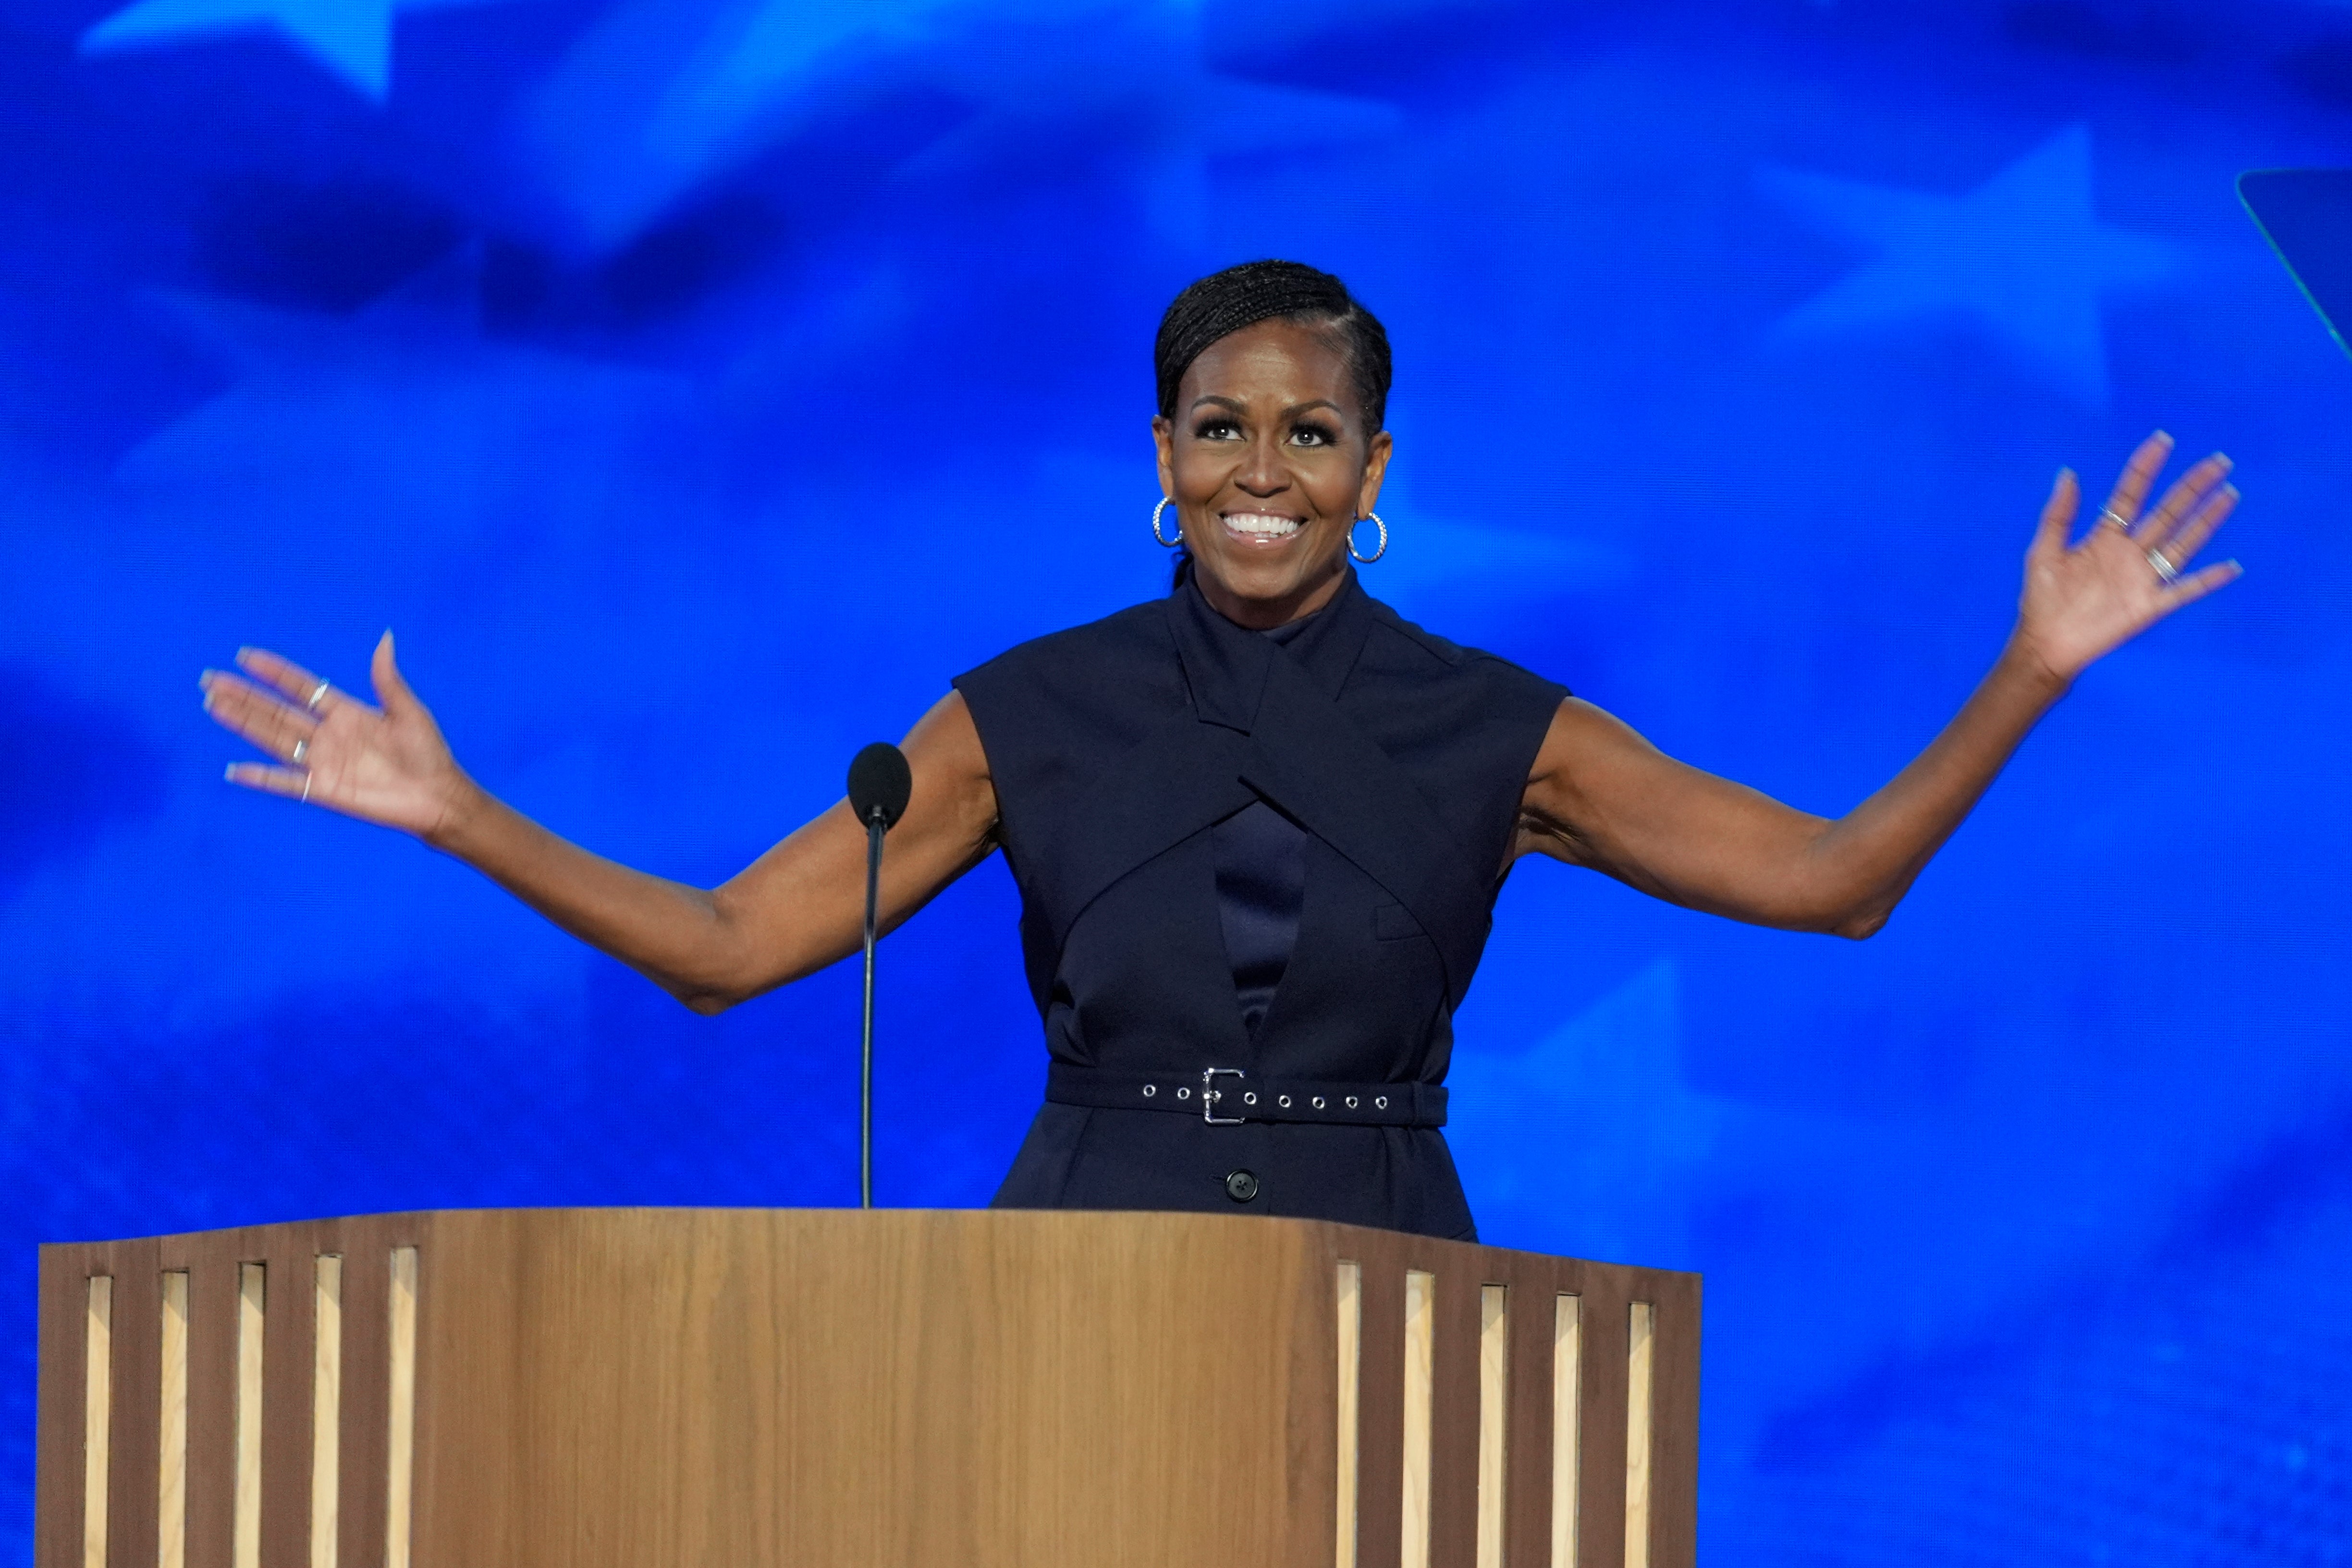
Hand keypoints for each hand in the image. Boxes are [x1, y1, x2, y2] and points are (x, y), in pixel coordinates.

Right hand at [200, 632, 473, 839]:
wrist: (438, 795)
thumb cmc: (428, 753)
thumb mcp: (409, 710)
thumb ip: (387, 678)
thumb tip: (386, 636)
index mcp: (347, 712)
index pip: (301, 687)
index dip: (274, 672)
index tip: (245, 655)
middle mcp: (328, 735)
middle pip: (276, 711)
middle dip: (244, 696)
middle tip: (209, 680)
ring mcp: (324, 762)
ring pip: (274, 739)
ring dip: (243, 723)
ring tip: (213, 706)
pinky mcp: (326, 790)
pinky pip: (287, 783)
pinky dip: (261, 778)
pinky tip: (234, 771)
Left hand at [2012, 431, 2241, 683]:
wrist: (2044, 644)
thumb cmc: (2041, 599)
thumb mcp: (2043, 551)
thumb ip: (2058, 514)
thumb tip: (2067, 473)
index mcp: (2104, 538)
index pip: (2130, 495)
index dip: (2144, 469)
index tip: (2162, 441)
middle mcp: (2129, 554)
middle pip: (2167, 513)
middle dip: (2191, 487)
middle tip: (2218, 461)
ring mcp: (2142, 579)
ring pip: (2182, 544)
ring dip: (2206, 521)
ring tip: (2229, 495)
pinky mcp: (2149, 606)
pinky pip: (2185, 590)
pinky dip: (2208, 580)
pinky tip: (2232, 566)